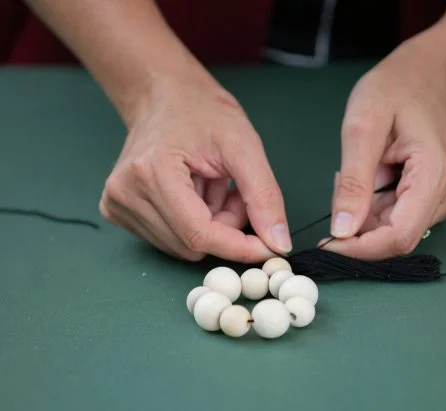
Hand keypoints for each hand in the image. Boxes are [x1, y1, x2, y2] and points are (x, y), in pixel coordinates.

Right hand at [99, 70, 290, 261]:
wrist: (163, 94)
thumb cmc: (202, 110)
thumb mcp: (244, 146)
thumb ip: (264, 196)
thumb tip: (278, 244)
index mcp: (151, 172)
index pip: (199, 235)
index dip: (239, 247)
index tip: (270, 247)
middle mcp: (125, 193)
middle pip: (192, 244)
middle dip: (226, 227)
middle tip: (235, 191)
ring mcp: (117, 203)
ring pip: (183, 246)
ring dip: (211, 224)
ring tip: (214, 185)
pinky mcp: (118, 210)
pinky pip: (169, 238)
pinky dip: (193, 223)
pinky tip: (196, 191)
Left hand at [323, 35, 445, 259]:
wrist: (430, 75)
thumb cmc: (396, 89)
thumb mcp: (362, 126)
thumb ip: (353, 181)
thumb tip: (342, 230)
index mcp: (436, 173)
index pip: (399, 235)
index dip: (360, 249)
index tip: (326, 243)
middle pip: (398, 236)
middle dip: (360, 227)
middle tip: (340, 188)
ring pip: (398, 229)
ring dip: (368, 214)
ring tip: (359, 172)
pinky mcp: (443, 196)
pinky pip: (403, 217)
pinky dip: (378, 207)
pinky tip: (373, 175)